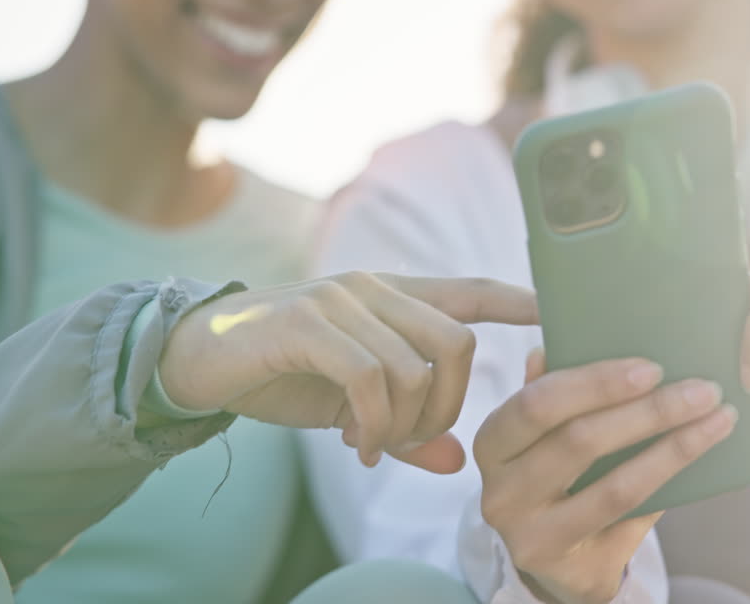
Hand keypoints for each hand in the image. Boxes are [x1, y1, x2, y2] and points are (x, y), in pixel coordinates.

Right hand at [159, 272, 538, 472]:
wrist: (195, 359)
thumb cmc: (280, 375)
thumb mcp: (350, 407)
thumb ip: (404, 430)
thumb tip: (458, 462)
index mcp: (390, 298)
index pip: (468, 291)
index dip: (516, 299)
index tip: (554, 312)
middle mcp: (372, 288)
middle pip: (457, 344)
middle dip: (449, 407)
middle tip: (411, 441)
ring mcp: (339, 301)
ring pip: (416, 367)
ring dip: (403, 425)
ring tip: (372, 446)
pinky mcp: (306, 324)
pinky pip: (370, 378)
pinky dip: (372, 424)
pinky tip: (354, 445)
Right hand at [474, 349, 736, 603]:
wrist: (559, 563)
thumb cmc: (558, 481)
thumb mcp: (546, 436)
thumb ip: (557, 394)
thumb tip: (564, 338)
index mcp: (493, 442)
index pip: (536, 403)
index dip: (594, 383)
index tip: (652, 367)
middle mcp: (500, 490)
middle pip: (578, 441)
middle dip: (648, 411)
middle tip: (701, 390)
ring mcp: (530, 534)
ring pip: (613, 485)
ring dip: (674, 448)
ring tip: (717, 419)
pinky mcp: (568, 565)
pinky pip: (630, 519)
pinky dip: (669, 483)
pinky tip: (701, 458)